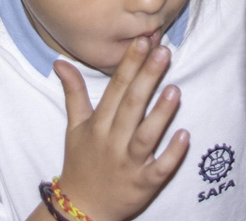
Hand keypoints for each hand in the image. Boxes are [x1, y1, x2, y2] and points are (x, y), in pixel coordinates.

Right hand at [55, 38, 188, 220]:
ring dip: (160, 114)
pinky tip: (185, 136)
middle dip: (147, 78)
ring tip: (175, 90)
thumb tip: (60, 61)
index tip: (143, 41)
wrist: (81, 209)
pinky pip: (159, 169)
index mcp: (98, 124)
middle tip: (163, 52)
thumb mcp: (74, 126)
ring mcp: (128, 163)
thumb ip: (74, 93)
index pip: (115, 89)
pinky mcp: (143, 184)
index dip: (129, 64)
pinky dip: (171, 154)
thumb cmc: (81, 162)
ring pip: (145, 136)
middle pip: (130, 106)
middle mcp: (112, 141)